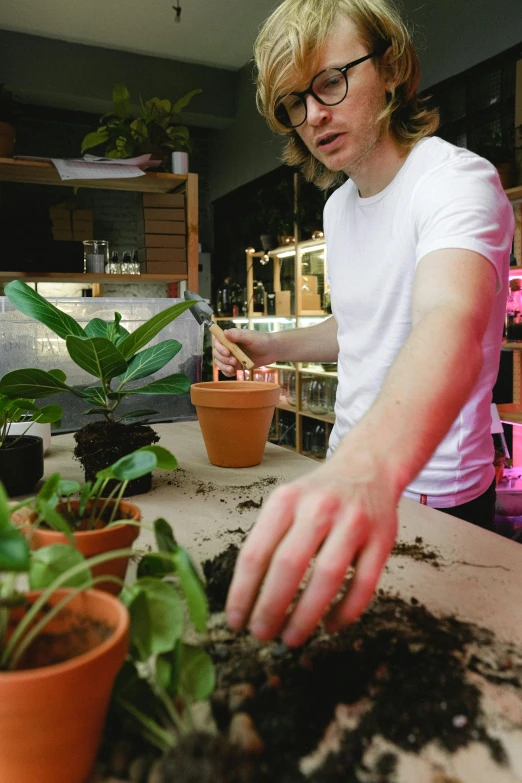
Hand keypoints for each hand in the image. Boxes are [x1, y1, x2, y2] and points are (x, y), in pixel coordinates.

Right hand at [212, 328, 272, 376]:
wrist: (271, 351)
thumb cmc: (261, 341)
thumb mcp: (250, 337)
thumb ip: (237, 335)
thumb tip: (224, 332)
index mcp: (230, 337)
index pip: (217, 341)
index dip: (219, 348)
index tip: (227, 352)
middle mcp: (229, 346)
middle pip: (217, 354)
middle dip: (223, 359)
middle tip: (234, 361)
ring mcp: (231, 356)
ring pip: (220, 363)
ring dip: (224, 367)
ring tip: (233, 368)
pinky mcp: (235, 365)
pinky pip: (226, 370)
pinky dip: (227, 373)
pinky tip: (233, 373)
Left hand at [225, 453, 398, 646]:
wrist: (368, 467)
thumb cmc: (318, 495)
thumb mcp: (286, 501)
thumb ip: (269, 539)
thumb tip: (246, 596)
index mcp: (286, 500)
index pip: (256, 553)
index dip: (243, 592)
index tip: (236, 620)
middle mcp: (319, 507)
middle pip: (289, 566)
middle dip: (270, 608)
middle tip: (261, 634)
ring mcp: (353, 522)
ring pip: (327, 577)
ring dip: (305, 616)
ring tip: (290, 638)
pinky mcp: (382, 539)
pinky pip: (363, 585)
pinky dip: (344, 612)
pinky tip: (329, 625)